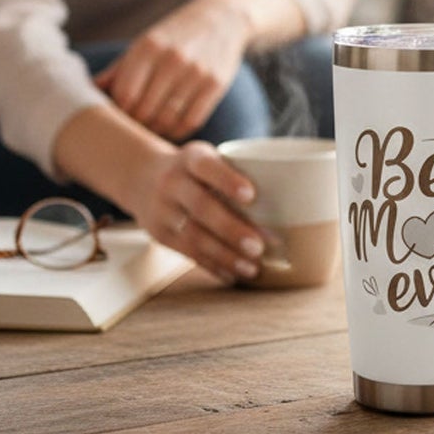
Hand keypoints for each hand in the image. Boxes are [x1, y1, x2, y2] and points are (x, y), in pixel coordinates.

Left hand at [96, 0, 251, 139]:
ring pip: (167, 119)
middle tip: (133, 129)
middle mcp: (172, 59)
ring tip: (151, 129)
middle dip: (136, 124)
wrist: (223, 18)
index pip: (125, 94)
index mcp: (148, 47)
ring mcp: (196, 72)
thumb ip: (117, 70)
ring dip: (155, 131)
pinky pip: (191, 121)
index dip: (118, 112)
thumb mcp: (144, 44)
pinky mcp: (216, 84)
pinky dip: (177, 131)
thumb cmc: (175, 35)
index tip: (118, 117)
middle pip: (144, 110)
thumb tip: (87, 91)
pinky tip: (171, 128)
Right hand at [131, 141, 269, 282]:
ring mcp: (163, 211)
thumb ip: (237, 172)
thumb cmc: (196, 170)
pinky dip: (213, 266)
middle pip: (201, 207)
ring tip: (252, 267)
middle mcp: (172, 183)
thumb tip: (291, 200)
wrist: (142, 177)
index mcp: (190, 159)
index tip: (251, 196)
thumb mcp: (208, 158)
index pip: (207, 166)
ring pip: (193, 236)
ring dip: (225, 255)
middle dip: (231, 229)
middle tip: (259, 246)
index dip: (227, 180)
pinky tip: (233, 274)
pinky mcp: (161, 235)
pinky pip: (187, 253)